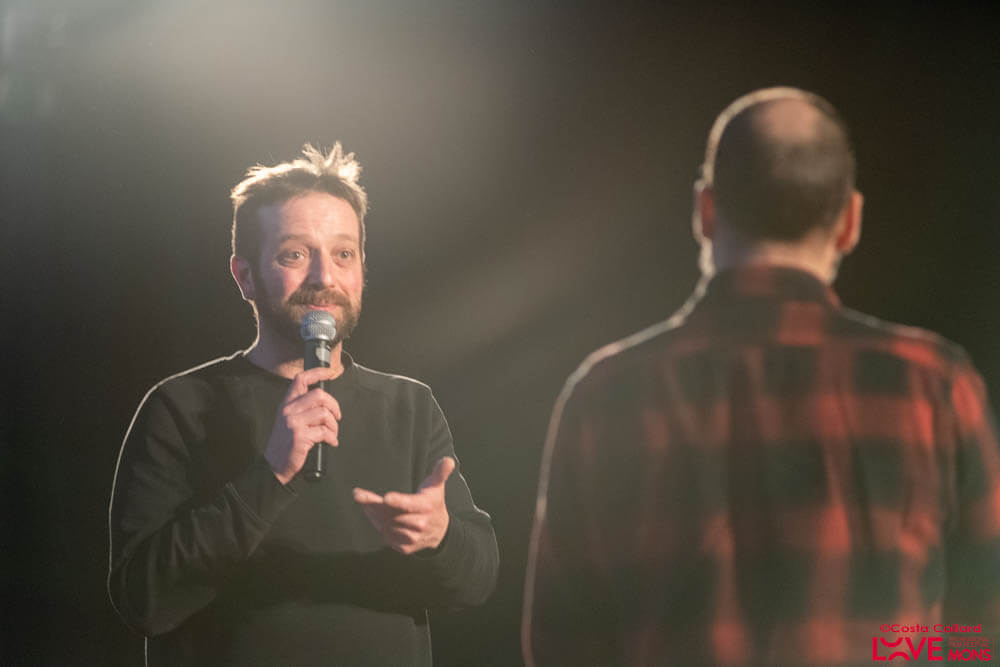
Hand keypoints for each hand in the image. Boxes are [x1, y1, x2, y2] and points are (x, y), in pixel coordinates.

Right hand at [264, 366, 341, 484]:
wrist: (273, 466)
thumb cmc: (285, 445)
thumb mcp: (288, 421)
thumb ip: (302, 408)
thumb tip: (325, 402)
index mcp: (287, 404)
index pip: (301, 380)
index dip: (318, 372)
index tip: (330, 372)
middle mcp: (289, 411)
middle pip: (319, 395)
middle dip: (334, 405)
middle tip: (337, 416)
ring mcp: (294, 423)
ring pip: (324, 413)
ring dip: (334, 425)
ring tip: (332, 433)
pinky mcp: (300, 436)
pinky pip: (324, 431)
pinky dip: (332, 437)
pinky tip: (330, 442)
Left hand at [352, 457, 455, 554]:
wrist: (440, 530)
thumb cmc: (433, 502)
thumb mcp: (436, 486)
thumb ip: (440, 472)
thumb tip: (448, 459)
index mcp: (425, 506)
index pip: (409, 504)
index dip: (398, 501)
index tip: (385, 497)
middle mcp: (420, 524)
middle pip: (391, 514)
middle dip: (373, 505)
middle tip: (358, 495)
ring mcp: (413, 538)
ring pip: (386, 527)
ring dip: (374, 515)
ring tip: (369, 505)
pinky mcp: (406, 548)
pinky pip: (386, 537)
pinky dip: (379, 527)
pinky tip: (378, 518)